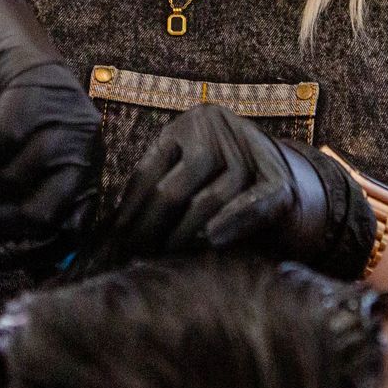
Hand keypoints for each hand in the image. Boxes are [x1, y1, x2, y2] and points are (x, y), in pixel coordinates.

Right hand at [0, 0, 100, 269]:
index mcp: (86, 167)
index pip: (72, 230)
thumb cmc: (0, 109)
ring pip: (14, 181)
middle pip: (45, 212)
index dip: (28, 252)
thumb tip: (0, 254)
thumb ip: (16, 200)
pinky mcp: (35, 92)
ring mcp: (64, 116)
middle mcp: (85, 144)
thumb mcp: (14, 162)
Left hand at [92, 103, 375, 279]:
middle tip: (132, 262)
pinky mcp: (279, 175)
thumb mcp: (185, 179)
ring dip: (186, 234)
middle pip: (175, 186)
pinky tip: (212, 240)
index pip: (148, 175)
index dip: (129, 215)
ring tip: (165, 260)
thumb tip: (104, 238)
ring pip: (210, 197)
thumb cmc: (219, 189)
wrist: (282, 181)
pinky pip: (253, 200)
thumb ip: (155, 195)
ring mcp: (250, 146)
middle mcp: (216, 126)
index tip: (111, 249)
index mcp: (186, 125)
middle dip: (151, 231)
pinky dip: (233, 221)